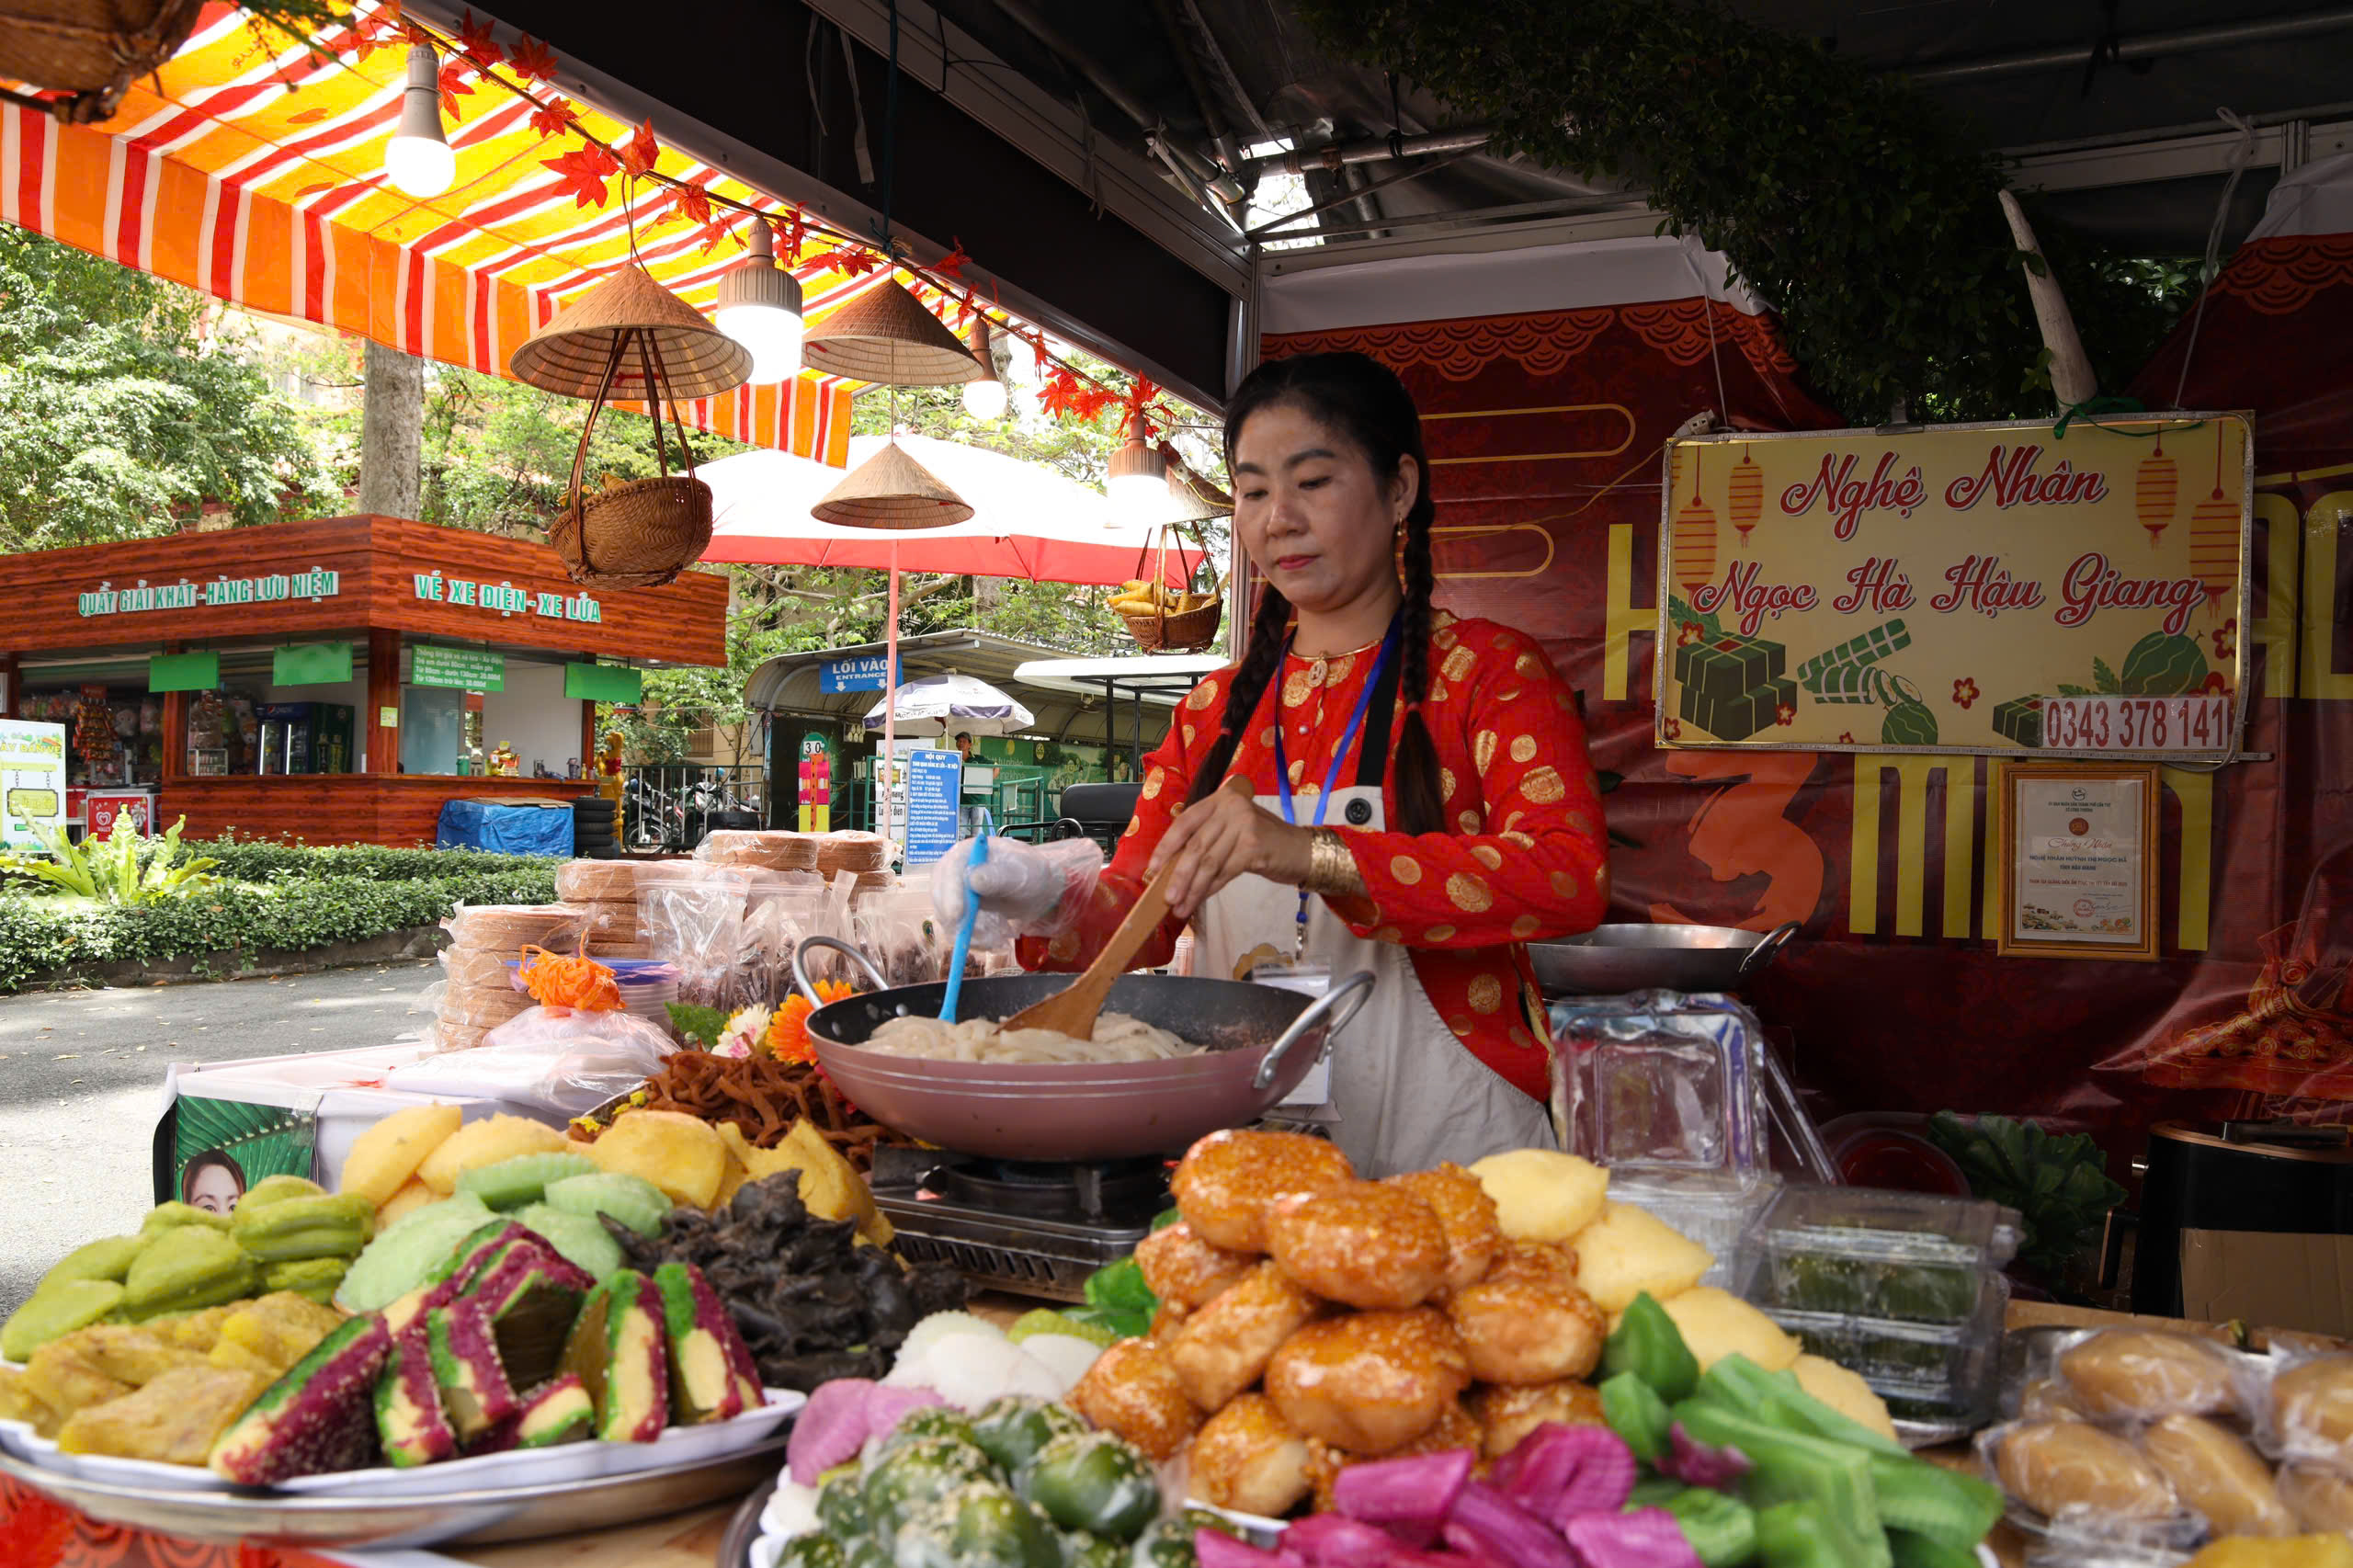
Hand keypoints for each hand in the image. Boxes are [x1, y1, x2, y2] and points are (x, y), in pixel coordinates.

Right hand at [929, 836, 1064, 927]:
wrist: (1036, 889)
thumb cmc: (1030, 874)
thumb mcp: (1019, 874)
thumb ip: (997, 876)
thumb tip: (972, 879)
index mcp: (966, 853)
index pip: (949, 871)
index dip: (950, 894)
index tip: (957, 915)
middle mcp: (953, 872)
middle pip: (942, 898)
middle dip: (961, 921)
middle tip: (985, 936)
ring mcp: (953, 893)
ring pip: (948, 919)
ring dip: (972, 934)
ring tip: (999, 938)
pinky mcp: (958, 913)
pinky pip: (958, 931)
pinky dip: (976, 940)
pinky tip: (996, 939)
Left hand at [1146, 775, 1314, 919]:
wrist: (1302, 850)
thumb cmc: (1263, 843)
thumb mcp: (1232, 831)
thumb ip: (1206, 839)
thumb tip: (1170, 868)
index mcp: (1220, 799)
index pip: (1184, 822)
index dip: (1166, 847)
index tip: (1151, 870)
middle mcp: (1231, 806)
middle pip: (1195, 846)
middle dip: (1177, 875)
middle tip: (1166, 899)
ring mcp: (1243, 824)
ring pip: (1208, 862)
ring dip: (1192, 888)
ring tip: (1180, 907)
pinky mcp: (1253, 846)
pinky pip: (1224, 872)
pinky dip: (1210, 889)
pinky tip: (1199, 901)